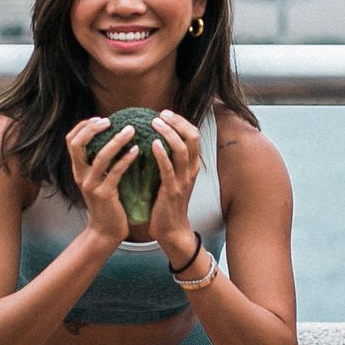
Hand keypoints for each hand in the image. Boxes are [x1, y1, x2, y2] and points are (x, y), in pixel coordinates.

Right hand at [66, 115, 136, 245]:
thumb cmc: (108, 203)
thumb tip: (114, 138)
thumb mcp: (99, 180)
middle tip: (111, 121)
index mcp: (78, 170)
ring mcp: (91, 185)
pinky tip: (137, 150)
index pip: (71, 140)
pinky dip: (126, 159)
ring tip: (131, 130)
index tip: (101, 119)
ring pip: (100, 156)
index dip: (84, 126)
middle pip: (77, 143)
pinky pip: (116, 172)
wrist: (106, 231)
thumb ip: (101, 162)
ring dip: (116, 140)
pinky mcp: (104, 194)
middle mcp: (80, 175)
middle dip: (92, 128)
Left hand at [145, 110, 204, 260]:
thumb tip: (153, 139)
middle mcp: (191, 170)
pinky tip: (152, 144)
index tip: (165, 113)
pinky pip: (168, 168)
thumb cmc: (167, 203)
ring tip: (154, 123)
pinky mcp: (172, 190)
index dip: (181, 121)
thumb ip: (167, 160)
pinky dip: (161, 154)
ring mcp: (184, 180)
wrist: (172, 230)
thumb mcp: (172, 178)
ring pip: (181, 149)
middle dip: (177, 122)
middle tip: (160, 114)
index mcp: (192, 165)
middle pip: (192, 137)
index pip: (193, 135)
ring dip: (168, 133)